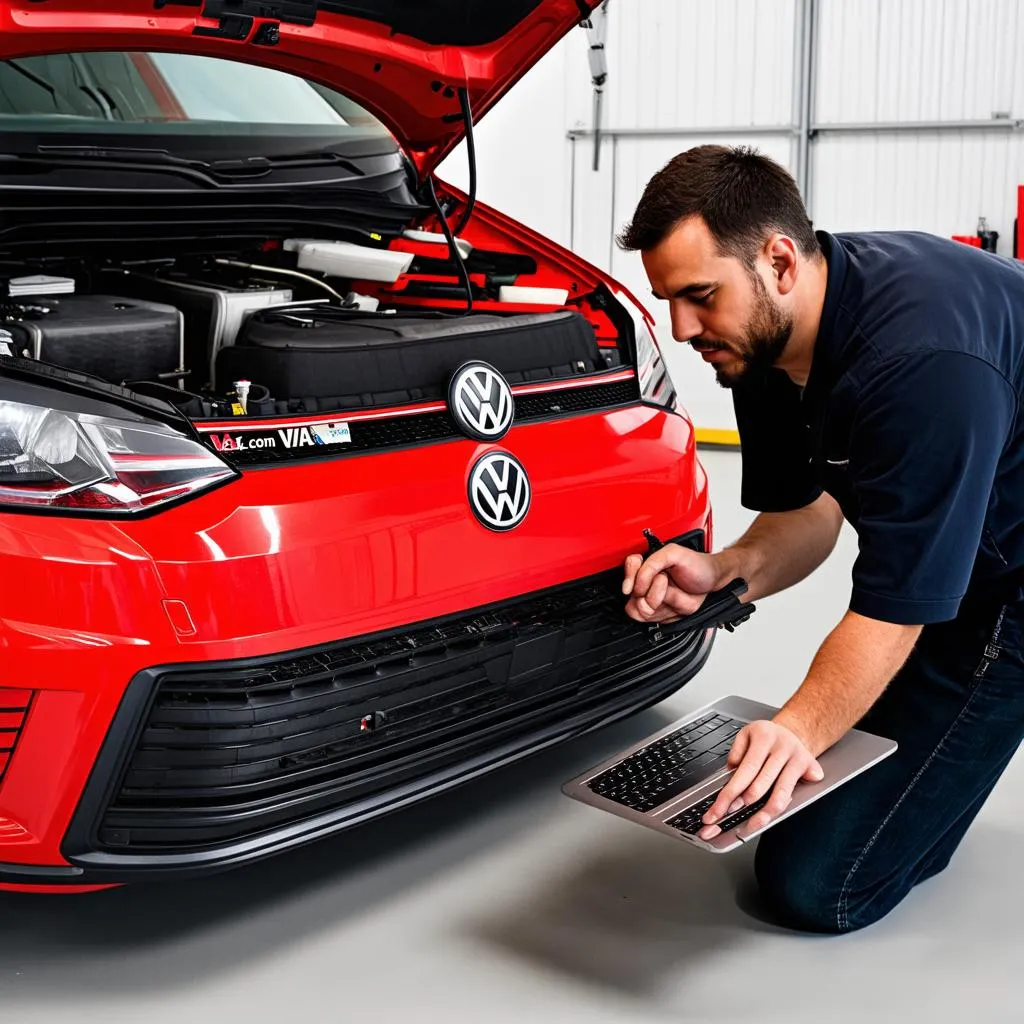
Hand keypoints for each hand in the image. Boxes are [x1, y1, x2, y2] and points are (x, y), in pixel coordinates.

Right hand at [622, 544, 723, 623]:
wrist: (712, 581)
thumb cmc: (697, 565)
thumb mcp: (674, 554)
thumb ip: (652, 563)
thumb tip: (639, 580)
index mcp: (646, 564)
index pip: (627, 570)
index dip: (631, 578)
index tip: (636, 584)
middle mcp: (646, 582)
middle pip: (631, 594)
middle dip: (650, 592)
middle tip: (664, 581)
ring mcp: (651, 598)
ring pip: (640, 609)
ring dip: (659, 602)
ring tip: (672, 592)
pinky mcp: (659, 613)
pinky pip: (651, 619)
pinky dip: (663, 614)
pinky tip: (673, 604)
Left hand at [698, 719, 823, 840]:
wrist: (794, 731)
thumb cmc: (766, 737)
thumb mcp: (746, 735)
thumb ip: (736, 754)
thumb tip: (730, 777)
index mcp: (764, 735)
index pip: (745, 769)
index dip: (732, 791)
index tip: (720, 808)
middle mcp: (783, 746)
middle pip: (762, 783)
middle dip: (744, 803)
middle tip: (732, 814)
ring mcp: (798, 758)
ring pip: (781, 793)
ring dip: (765, 812)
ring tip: (753, 823)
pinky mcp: (812, 768)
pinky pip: (796, 794)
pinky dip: (787, 807)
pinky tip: (773, 816)